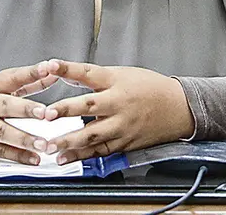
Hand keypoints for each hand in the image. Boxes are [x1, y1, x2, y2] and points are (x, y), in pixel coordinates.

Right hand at [0, 61, 59, 164]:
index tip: (50, 69)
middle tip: (46, 114)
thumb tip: (53, 74)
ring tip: (43, 144)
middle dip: (26, 110)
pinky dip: (16, 156)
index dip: (32, 73)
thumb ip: (26, 81)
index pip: (13, 76)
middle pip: (5, 106)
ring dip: (24, 139)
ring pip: (2, 132)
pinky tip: (32, 158)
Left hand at [42, 60, 193, 163]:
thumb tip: (68, 76)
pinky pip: (100, 151)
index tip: (50, 65)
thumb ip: (97, 78)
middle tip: (46, 115)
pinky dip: (81, 156)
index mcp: (116, 81)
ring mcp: (122, 125)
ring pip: (92, 134)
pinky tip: (65, 159)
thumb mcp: (124, 74)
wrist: (179, 107)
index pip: (88, 72)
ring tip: (50, 146)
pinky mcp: (125, 142)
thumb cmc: (150, 88)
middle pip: (88, 106)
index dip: (68, 69)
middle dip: (65, 110)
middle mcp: (118, 103)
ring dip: (69, 141)